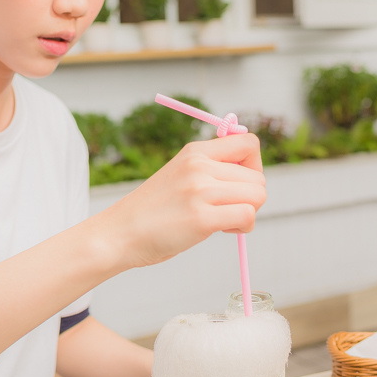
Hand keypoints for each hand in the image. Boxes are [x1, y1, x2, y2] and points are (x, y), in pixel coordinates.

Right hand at [101, 133, 265, 268]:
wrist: (119, 233)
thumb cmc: (153, 210)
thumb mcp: (179, 174)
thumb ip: (211, 169)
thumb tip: (251, 174)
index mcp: (195, 151)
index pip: (249, 143)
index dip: (254, 166)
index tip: (239, 184)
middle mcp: (200, 166)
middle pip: (258, 177)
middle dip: (250, 197)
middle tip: (225, 210)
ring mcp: (200, 191)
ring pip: (258, 196)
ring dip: (248, 214)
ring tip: (222, 221)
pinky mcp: (202, 218)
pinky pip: (248, 216)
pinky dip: (243, 228)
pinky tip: (222, 230)